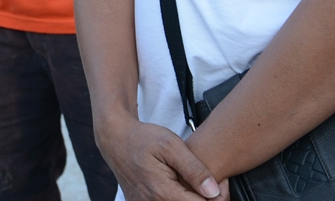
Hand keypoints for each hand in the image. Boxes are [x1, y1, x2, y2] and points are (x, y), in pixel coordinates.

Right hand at [99, 117, 223, 200]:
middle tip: (209, 183)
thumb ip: (194, 169)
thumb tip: (214, 192)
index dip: (217, 197)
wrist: (115, 139)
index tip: (219, 183)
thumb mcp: (171, 145)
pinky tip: (180, 188)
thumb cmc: (143, 138)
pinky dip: (177, 198)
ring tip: (194, 184)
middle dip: (205, 199)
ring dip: (191, 198)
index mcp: (163, 193)